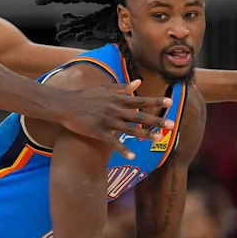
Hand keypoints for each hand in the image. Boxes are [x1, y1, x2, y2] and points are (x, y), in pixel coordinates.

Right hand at [55, 79, 174, 159]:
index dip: (155, 102)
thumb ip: (122, 87)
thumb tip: (138, 82)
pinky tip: (133, 155)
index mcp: (117, 99)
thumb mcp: (104, 88)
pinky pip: (113, 142)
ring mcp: (107, 121)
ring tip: (158, 139)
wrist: (66, 105)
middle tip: (171, 125)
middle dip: (156, 121)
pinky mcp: (98, 132)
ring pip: (130, 129)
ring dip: (145, 135)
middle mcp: (115, 110)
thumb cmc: (85, 95)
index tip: (170, 103)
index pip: (140, 100)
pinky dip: (123, 149)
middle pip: (139, 116)